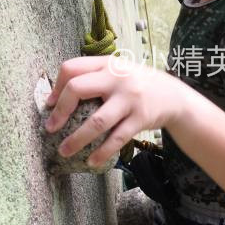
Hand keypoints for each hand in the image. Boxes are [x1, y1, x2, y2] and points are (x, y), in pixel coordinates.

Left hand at [44, 55, 183, 166]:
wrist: (175, 96)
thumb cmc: (138, 85)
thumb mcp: (119, 71)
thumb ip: (95, 77)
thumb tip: (58, 96)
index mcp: (108, 64)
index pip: (72, 68)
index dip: (56, 87)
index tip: (50, 104)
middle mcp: (118, 78)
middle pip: (78, 89)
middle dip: (59, 111)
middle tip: (51, 128)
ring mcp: (130, 98)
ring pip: (96, 121)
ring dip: (76, 139)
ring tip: (64, 151)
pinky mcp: (141, 118)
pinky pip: (116, 139)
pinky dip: (101, 152)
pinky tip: (91, 161)